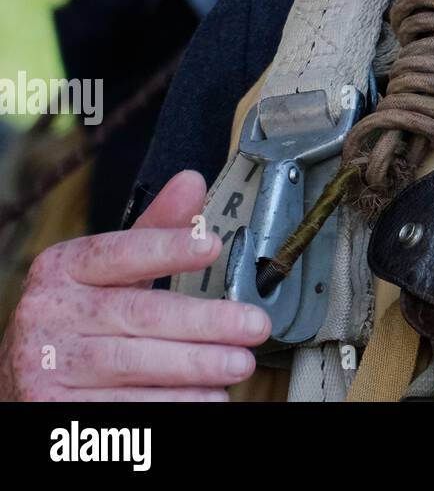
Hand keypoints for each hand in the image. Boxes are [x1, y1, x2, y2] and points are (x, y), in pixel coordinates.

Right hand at [0, 169, 270, 400]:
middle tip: (253, 325)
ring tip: (239, 364)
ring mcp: (46, 365)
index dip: (167, 248)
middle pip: (139, 315)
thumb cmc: (76, 318)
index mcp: (62, 269)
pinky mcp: (51, 408)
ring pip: (134, 364)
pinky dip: (172, 404)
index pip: (120, 252)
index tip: (212, 245)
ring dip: (196, 367)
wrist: (20, 375)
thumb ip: (152, 231)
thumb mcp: (106, 270)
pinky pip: (123, 407)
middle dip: (206, 322)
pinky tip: (207, 397)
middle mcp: (47, 314)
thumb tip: (192, 182)